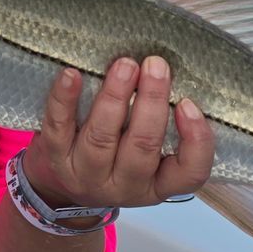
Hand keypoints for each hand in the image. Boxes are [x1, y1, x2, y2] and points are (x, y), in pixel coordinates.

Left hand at [21, 57, 213, 209]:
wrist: (68, 178)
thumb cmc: (121, 152)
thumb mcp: (150, 152)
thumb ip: (162, 123)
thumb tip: (168, 74)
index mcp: (158, 184)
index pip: (190, 174)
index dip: (195, 141)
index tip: (188, 103)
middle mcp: (125, 186)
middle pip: (142, 148)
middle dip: (150, 103)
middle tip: (156, 66)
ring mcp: (87, 175)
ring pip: (102, 138)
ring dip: (114, 97)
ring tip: (124, 66)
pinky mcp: (56, 159)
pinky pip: (58, 129)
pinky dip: (64, 100)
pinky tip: (72, 75)